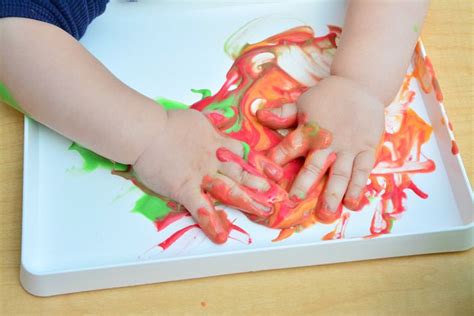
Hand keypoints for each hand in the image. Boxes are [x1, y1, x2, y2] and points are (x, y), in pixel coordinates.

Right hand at [132, 109, 283, 242]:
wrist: (147, 131)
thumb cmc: (167, 122)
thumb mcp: (196, 116)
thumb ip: (212, 119)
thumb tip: (223, 117)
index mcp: (216, 142)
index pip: (243, 154)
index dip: (260, 164)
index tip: (276, 173)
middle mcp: (213, 160)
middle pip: (242, 173)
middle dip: (261, 185)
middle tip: (277, 196)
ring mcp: (201, 175)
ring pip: (229, 190)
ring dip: (246, 202)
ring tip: (263, 212)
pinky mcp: (185, 189)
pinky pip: (200, 208)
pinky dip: (211, 222)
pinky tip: (221, 236)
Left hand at [256, 75, 384, 221]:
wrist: (361, 85)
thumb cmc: (328, 97)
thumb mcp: (303, 102)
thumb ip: (283, 114)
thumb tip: (259, 114)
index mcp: (310, 129)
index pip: (290, 146)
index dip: (278, 158)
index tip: (267, 173)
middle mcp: (328, 142)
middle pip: (315, 165)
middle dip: (304, 183)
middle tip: (294, 201)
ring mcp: (349, 148)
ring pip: (340, 173)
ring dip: (332, 193)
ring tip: (326, 213)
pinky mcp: (367, 150)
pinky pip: (362, 171)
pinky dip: (358, 187)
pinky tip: (352, 203)